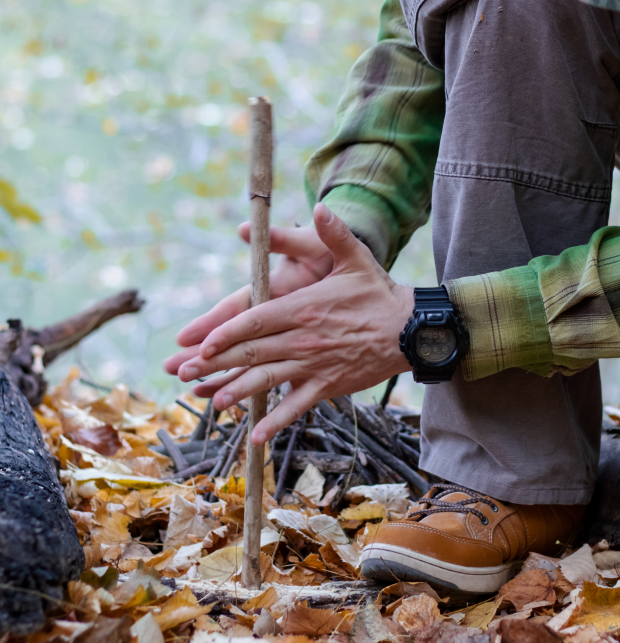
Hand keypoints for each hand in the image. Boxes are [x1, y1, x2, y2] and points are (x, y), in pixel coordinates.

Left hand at [164, 203, 412, 444]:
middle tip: (184, 373)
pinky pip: (296, 407)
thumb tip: (320, 206)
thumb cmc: (378, 293)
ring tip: (211, 402)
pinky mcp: (327, 386)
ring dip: (236, 392)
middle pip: (251, 353)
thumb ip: (334, 233)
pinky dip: (275, 422)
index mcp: (303, 308)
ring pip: (267, 381)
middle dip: (214, 364)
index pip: (254, 321)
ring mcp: (314, 366)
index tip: (200, 343)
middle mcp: (302, 339)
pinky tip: (255, 436)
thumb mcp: (356, 259)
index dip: (224, 334)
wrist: (410, 331)